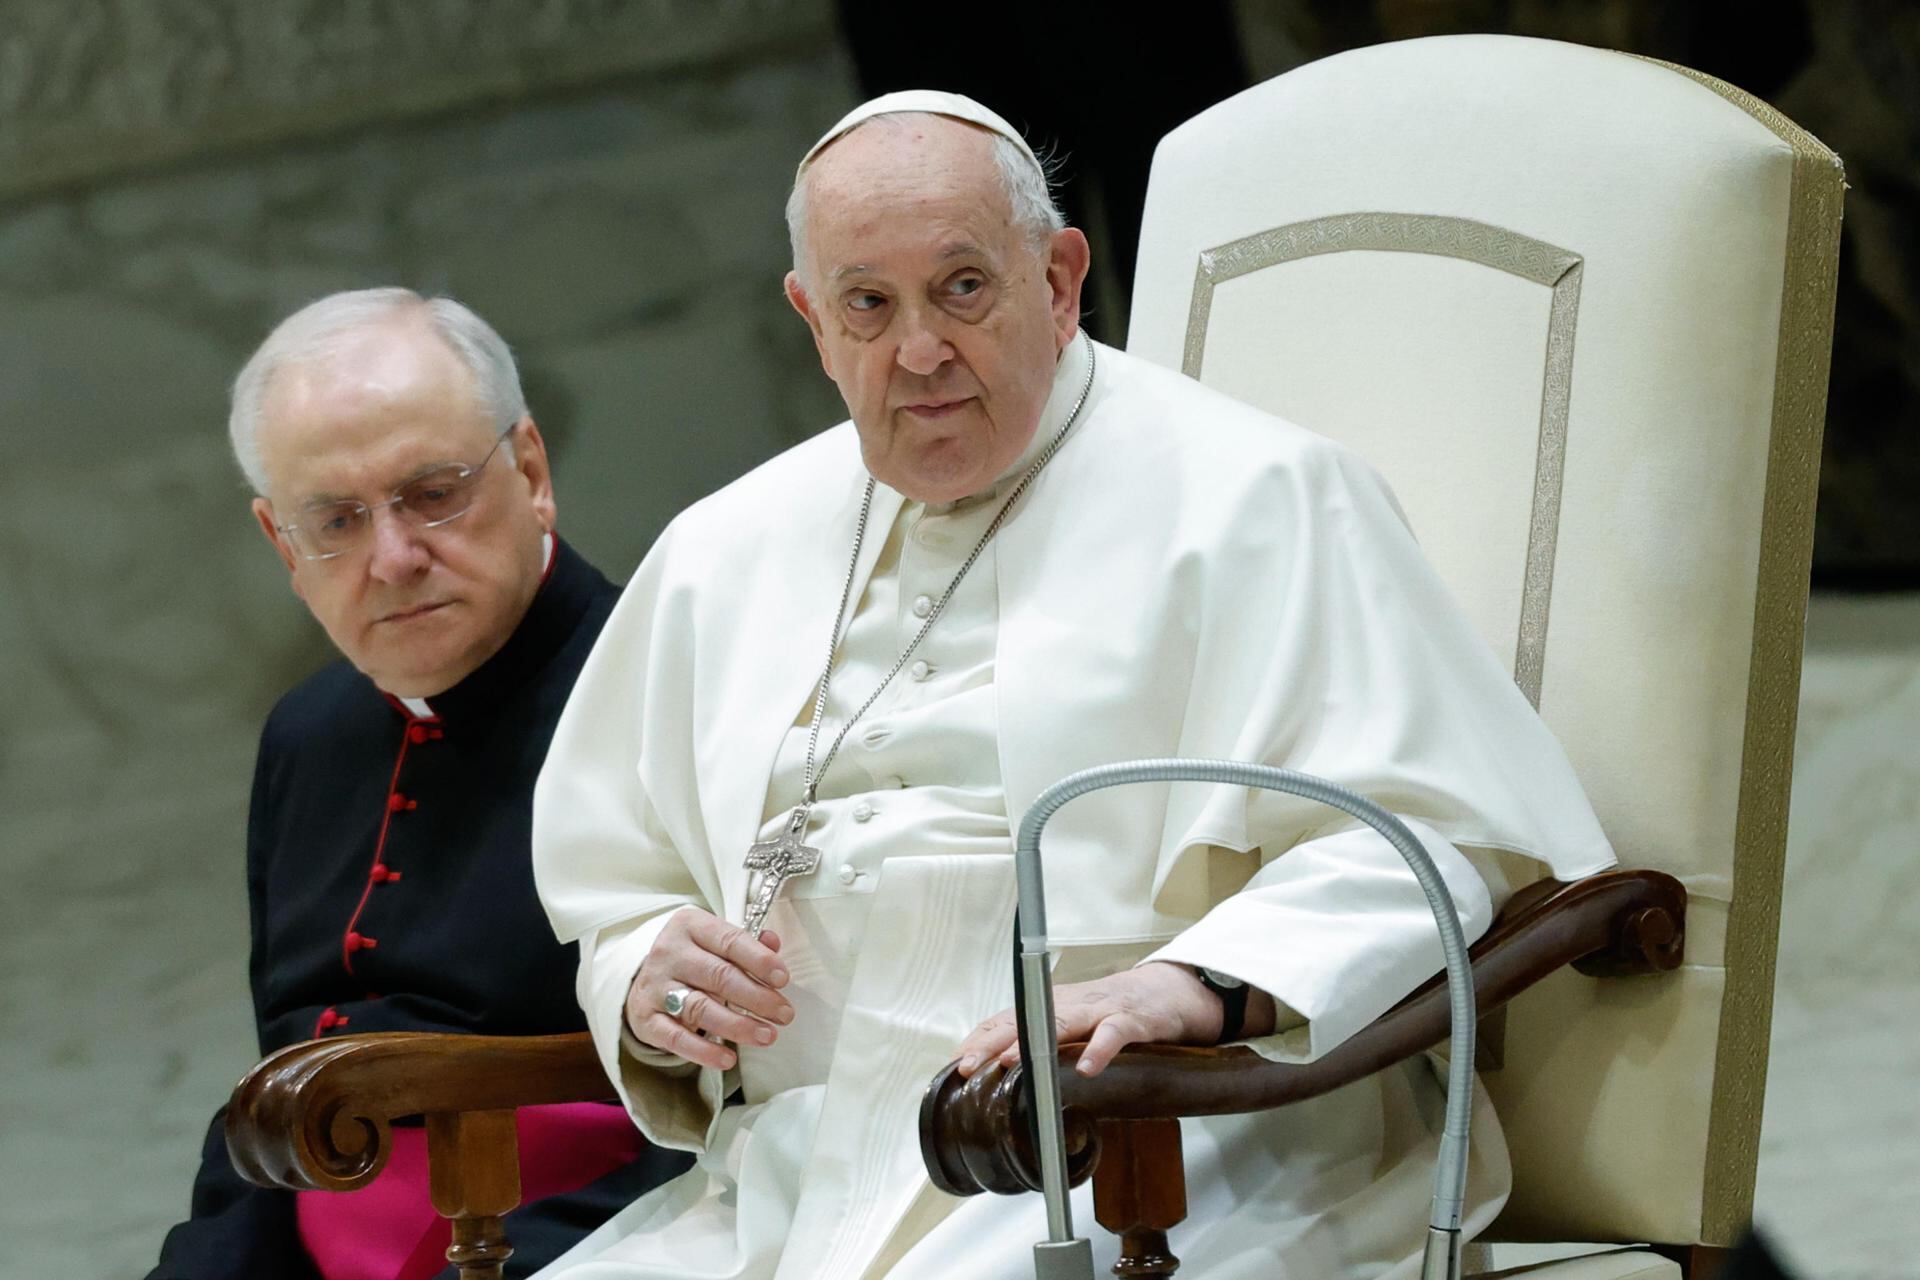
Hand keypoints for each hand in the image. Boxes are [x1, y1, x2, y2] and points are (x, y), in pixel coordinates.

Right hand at [624, 909, 792, 1070]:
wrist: (647, 981)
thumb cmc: (694, 959)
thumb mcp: (716, 941)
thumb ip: (747, 942)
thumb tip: (772, 943)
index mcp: (690, 925)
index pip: (730, 941)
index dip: (759, 961)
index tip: (783, 979)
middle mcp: (669, 953)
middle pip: (719, 976)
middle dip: (757, 998)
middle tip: (784, 1014)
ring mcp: (655, 987)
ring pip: (700, 1008)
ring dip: (738, 1026)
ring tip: (766, 1035)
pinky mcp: (646, 1020)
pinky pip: (676, 1038)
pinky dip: (704, 1051)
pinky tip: (728, 1058)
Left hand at [953, 961, 1233, 1079]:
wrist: (1171, 990)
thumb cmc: (1118, 1011)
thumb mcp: (1077, 1026)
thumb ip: (1047, 1045)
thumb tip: (1007, 1076)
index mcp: (1054, 1007)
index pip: (1007, 1019)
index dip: (980, 1040)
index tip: (957, 1064)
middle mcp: (1071, 1004)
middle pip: (1025, 1018)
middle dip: (992, 1042)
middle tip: (969, 1066)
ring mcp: (1101, 1009)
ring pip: (1062, 1022)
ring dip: (1034, 1042)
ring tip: (1012, 1062)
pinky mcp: (1134, 1018)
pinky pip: (1115, 1032)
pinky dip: (1101, 1048)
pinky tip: (1089, 1068)